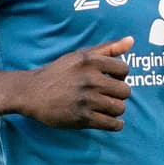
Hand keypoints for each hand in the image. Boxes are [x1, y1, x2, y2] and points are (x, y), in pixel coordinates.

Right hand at [14, 37, 133, 129]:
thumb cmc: (58, 72)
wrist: (32, 92)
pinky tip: (108, 120)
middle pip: (125, 91)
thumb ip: (108, 48)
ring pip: (119, 108)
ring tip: (106, 107)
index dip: (120, 76)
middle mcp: (89, 79)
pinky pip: (112, 124)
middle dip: (119, 94)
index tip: (110, 80)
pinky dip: (115, 124)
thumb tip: (131, 40)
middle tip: (108, 95)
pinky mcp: (82, 118)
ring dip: (116, 110)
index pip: (124, 70)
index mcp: (90, 62)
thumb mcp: (80, 55)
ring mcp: (86, 100)